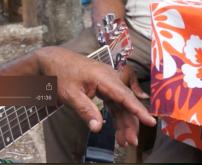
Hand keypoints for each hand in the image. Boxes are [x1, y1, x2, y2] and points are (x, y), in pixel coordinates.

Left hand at [35, 47, 155, 146]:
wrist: (52, 60)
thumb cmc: (60, 74)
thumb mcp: (70, 94)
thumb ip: (86, 110)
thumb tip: (97, 128)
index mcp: (103, 77)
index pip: (125, 96)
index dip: (138, 110)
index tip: (150, 122)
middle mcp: (109, 78)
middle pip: (125, 102)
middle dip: (130, 123)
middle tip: (130, 142)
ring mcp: (107, 81)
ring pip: (120, 103)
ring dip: (123, 121)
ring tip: (124, 140)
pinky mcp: (102, 85)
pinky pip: (114, 101)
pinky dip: (116, 114)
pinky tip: (119, 128)